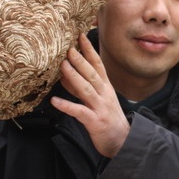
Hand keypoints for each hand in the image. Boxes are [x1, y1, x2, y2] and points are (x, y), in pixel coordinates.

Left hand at [51, 34, 129, 157]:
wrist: (124, 141)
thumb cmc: (108, 119)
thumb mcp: (98, 100)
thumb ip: (82, 89)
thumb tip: (65, 76)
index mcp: (106, 88)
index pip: (98, 65)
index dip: (90, 50)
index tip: (81, 37)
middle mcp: (104, 95)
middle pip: (92, 74)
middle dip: (81, 61)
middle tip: (69, 48)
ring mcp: (100, 108)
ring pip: (87, 89)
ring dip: (74, 77)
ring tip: (63, 66)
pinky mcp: (95, 122)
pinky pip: (79, 112)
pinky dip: (67, 106)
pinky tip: (55, 101)